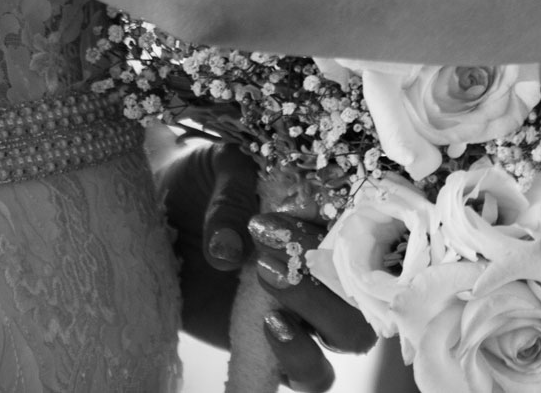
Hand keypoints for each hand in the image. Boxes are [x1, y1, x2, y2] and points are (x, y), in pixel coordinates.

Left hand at [158, 142, 376, 390]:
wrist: (167, 211)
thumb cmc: (206, 182)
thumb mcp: (219, 168)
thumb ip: (229, 195)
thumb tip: (227, 250)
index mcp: (341, 214)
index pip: (374, 224)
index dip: (352, 221)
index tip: (298, 206)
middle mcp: (338, 266)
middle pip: (369, 286)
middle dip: (327, 270)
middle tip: (268, 251)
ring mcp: (314, 312)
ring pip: (352, 333)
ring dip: (318, 310)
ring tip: (265, 280)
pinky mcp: (283, 348)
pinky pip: (314, 373)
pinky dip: (300, 356)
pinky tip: (270, 326)